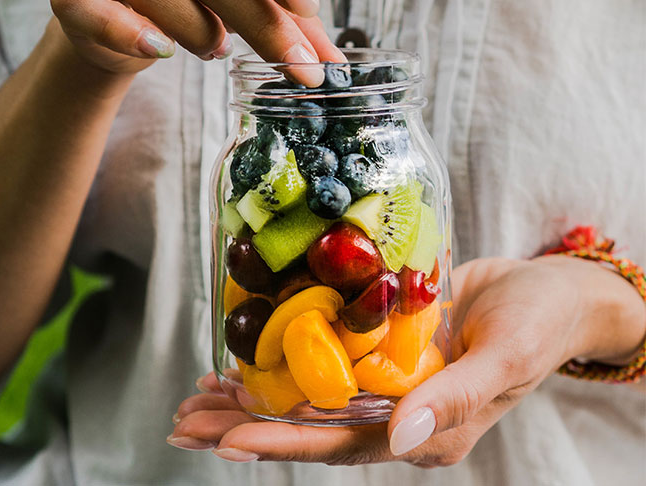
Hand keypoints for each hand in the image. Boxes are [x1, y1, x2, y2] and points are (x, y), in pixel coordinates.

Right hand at [50, 0, 343, 79]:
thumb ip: (284, 24)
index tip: (307, 5)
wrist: (113, 20)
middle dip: (258, 20)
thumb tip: (333, 65)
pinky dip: (128, 31)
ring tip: (216, 49)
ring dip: (198, 30)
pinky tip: (160, 50)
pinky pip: (93, 9)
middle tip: (297, 64)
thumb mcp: (239, 2)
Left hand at [169, 256, 644, 465]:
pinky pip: (323, 367)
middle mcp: (400, 418)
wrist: (552, 292)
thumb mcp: (505, 358)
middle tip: (185, 424)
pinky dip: (281, 367)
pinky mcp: (382, 354)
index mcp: (428, 432)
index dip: (284, 442)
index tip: (226, 438)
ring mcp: (389, 387)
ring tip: (195, 400)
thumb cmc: (539, 323)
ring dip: (252, 401)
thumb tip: (398, 437)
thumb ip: (451, 398)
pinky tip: (241, 366)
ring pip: (309, 402)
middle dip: (247, 427)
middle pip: (312, 431)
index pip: (343, 445)